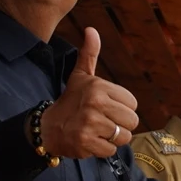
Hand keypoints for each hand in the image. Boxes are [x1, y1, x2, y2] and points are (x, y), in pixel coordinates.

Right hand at [39, 28, 139, 158]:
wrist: (47, 127)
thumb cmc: (70, 101)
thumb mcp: (80, 76)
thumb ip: (89, 54)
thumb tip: (91, 30)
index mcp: (99, 87)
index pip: (133, 103)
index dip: (122, 108)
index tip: (106, 108)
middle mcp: (95, 104)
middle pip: (132, 121)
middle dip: (120, 125)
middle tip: (103, 122)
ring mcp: (90, 124)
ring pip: (124, 136)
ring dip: (113, 138)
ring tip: (98, 131)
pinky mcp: (86, 143)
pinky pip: (111, 150)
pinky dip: (103, 149)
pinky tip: (92, 141)